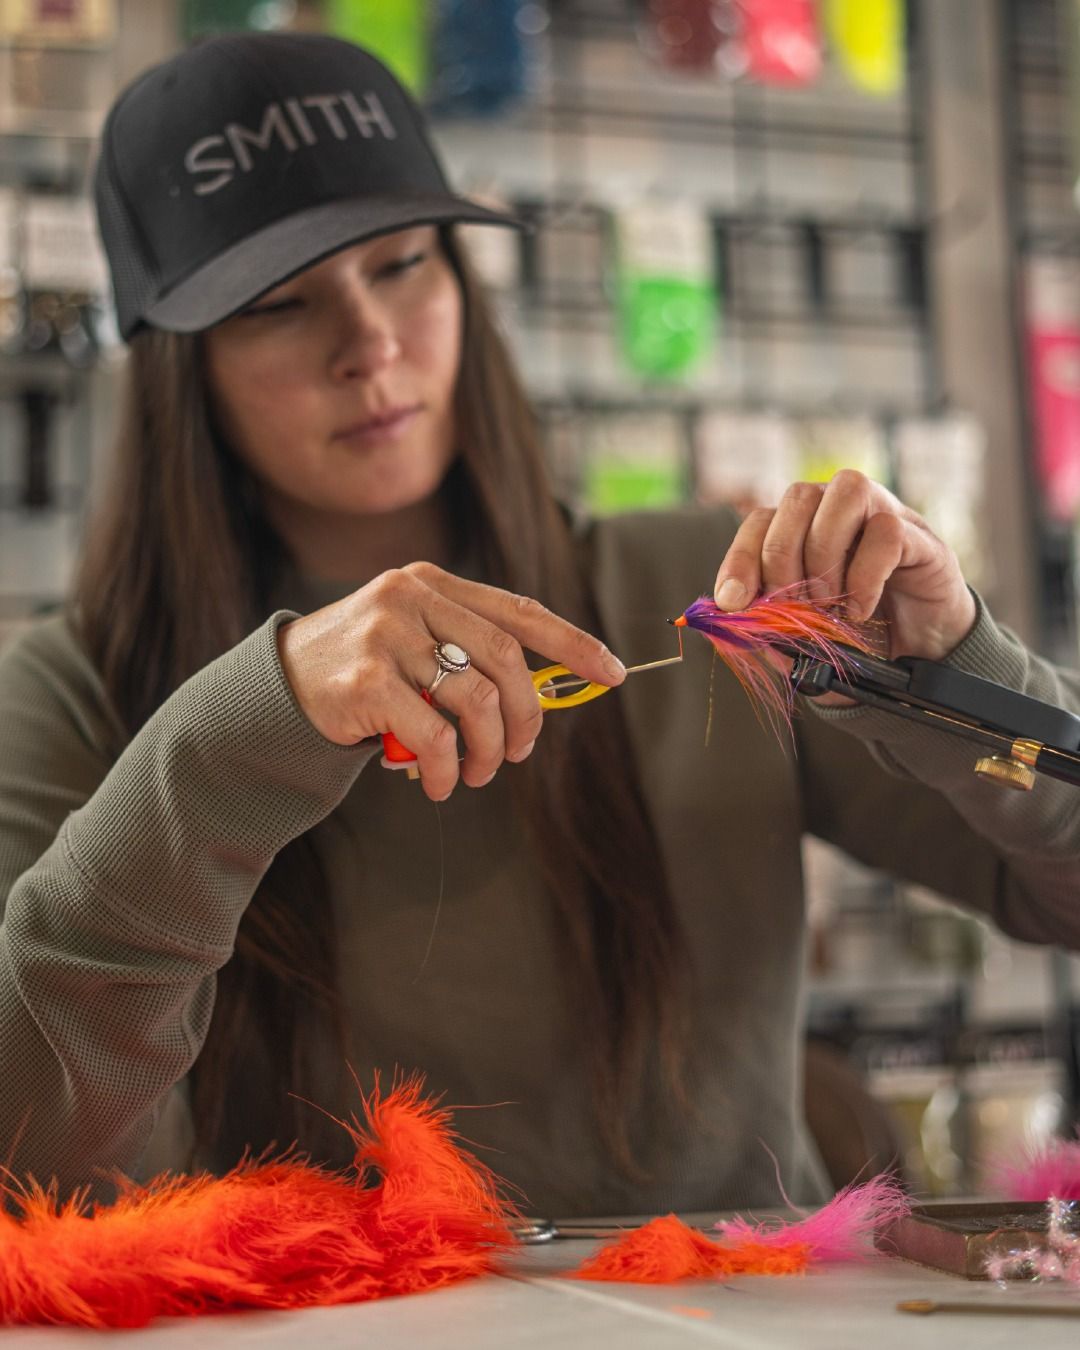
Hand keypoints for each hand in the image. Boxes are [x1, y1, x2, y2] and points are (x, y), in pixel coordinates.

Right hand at [275, 562, 625, 800]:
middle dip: (527, 717)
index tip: (612, 672)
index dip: (572, 644)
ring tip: (476, 773)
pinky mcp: (365, 679)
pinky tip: (438, 784)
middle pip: (505, 661)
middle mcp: (410, 598)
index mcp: (432, 584)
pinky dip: (446, 770)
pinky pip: (434, 736)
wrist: (277, 687)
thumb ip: (468, 654)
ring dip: (487, 752)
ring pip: (476, 702)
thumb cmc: (363, 672)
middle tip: (519, 753)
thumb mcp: (415, 643)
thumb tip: (544, 695)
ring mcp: (386, 635)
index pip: (518, 611)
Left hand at [712, 470, 976, 661]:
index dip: (740, 559)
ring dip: (825, 553)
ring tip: (829, 603)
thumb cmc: (857, 640)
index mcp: (805, 530)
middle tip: (795, 607)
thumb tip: (732, 614)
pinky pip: (887, 531)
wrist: (922, 658)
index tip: (732, 602)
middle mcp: (841, 511)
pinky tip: (860, 610)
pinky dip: (864, 576)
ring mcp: (884, 516)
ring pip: (846, 492)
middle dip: (783, 558)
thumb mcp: (802, 641)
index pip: (760, 521)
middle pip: (799, 498)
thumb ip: (769, 627)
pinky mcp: (921, 538)